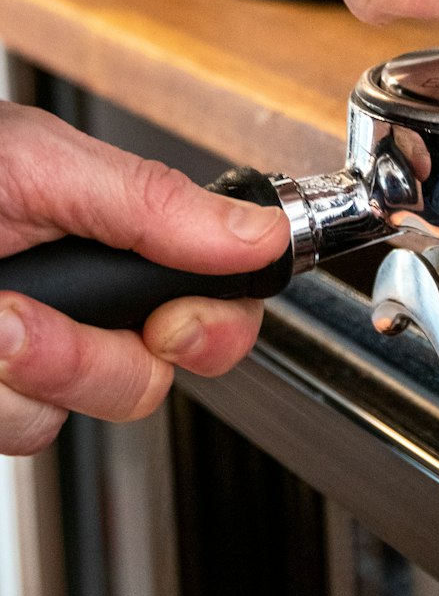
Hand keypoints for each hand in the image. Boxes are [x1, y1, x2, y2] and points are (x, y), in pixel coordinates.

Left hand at [0, 104, 288, 454]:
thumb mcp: (37, 164)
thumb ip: (150, 202)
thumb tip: (258, 231)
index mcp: (113, 237)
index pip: (216, 299)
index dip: (213, 324)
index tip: (173, 320)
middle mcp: (83, 304)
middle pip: (156, 374)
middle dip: (92, 354)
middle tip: (33, 322)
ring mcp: (32, 359)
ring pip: (79, 412)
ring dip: (24, 370)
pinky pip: (21, 431)